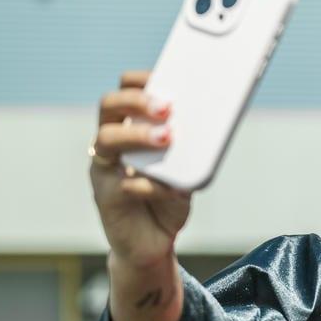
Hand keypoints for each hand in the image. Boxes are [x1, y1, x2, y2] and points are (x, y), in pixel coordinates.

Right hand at [91, 70, 189, 267]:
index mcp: (128, 131)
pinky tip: (172, 189)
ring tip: (167, 138)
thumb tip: (216, 126)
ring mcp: (104, 171)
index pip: (123, 93)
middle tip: (167, 108)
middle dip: (136, 101)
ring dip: (137, 135)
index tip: (161, 76)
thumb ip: (192, 152)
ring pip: (107, 139)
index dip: (138, 82)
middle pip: (109, 107)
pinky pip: (125, 184)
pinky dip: (152, 185)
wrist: (153, 243)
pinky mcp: (107, 198)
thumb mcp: (187, 171)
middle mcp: (110, 146)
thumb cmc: (168, 199)